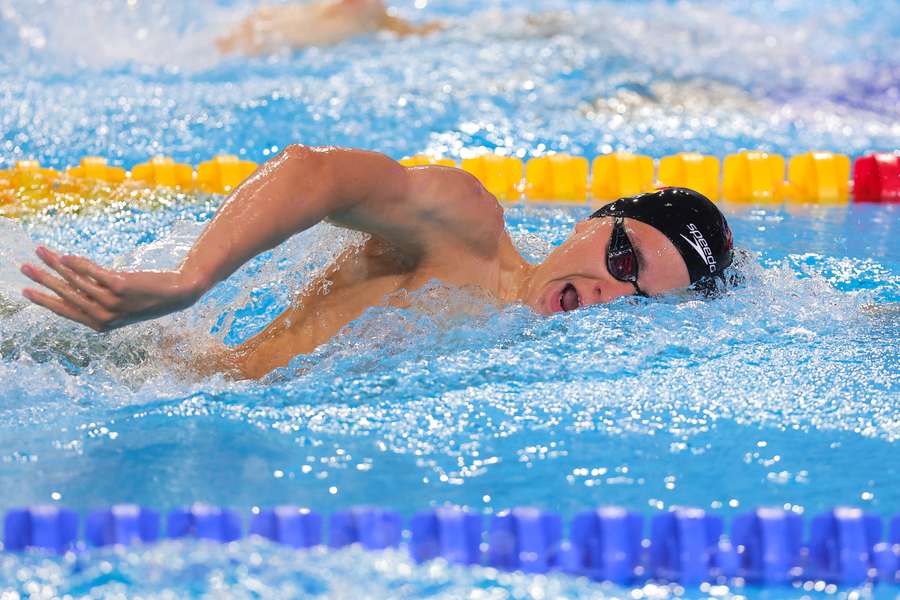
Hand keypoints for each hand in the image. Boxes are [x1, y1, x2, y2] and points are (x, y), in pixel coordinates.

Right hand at [21, 246, 204, 331]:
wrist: (179, 293)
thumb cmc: (148, 297)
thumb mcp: (120, 302)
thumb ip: (97, 295)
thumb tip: (71, 277)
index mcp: (101, 324)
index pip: (65, 311)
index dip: (44, 300)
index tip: (25, 291)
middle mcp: (104, 316)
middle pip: (65, 295)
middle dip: (42, 280)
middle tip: (24, 267)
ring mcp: (112, 302)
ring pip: (76, 282)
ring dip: (56, 265)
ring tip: (41, 252)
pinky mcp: (121, 286)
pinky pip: (92, 273)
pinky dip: (78, 263)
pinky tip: (67, 255)